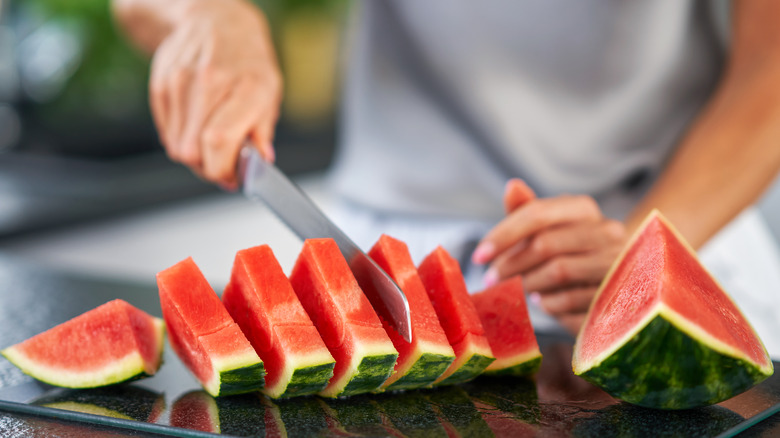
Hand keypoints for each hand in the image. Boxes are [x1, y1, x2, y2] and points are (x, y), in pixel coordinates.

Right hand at [149, 0, 280, 187]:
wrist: (215, 20)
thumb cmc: (247, 60)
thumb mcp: (269, 92)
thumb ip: (262, 132)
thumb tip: (259, 165)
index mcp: (246, 86)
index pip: (219, 141)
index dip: (223, 169)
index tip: (233, 177)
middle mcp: (209, 82)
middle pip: (194, 151)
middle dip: (210, 168)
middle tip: (225, 163)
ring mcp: (180, 82)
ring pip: (178, 147)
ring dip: (196, 156)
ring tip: (213, 142)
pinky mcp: (160, 85)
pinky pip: (167, 133)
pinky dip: (182, 139)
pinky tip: (198, 125)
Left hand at [472, 180, 627, 333]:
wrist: (610, 283)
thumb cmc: (566, 251)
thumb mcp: (544, 230)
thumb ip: (526, 211)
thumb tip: (512, 185)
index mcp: (583, 208)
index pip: (537, 214)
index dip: (503, 235)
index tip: (478, 257)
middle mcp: (607, 230)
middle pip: (545, 244)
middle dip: (510, 265)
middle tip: (491, 280)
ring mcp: (617, 262)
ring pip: (558, 271)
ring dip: (528, 284)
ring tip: (519, 289)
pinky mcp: (618, 293)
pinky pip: (570, 299)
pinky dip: (548, 304)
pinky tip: (542, 301)